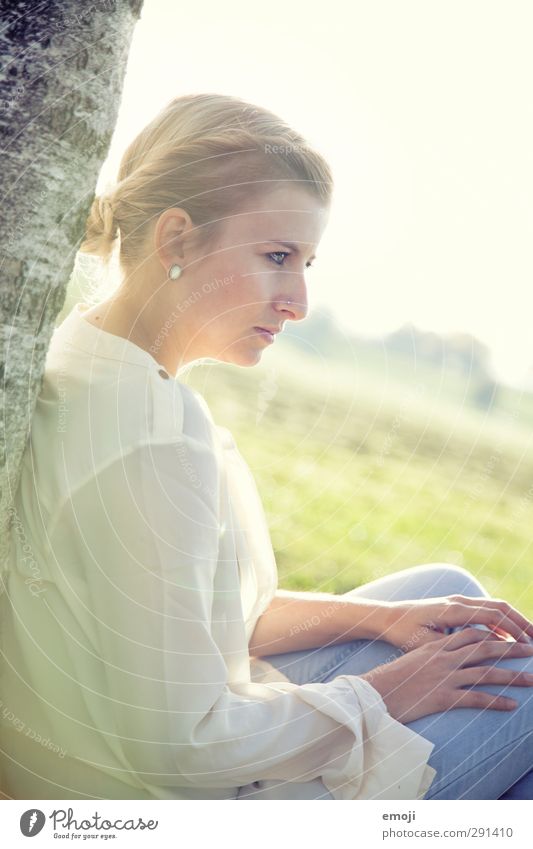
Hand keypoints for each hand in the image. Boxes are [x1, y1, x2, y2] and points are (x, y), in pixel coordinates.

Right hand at [359, 627, 532, 722]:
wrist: (375, 692)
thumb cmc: (392, 678)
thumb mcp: (414, 658)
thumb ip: (433, 654)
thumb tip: (447, 655)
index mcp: (437, 646)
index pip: (472, 633)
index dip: (494, 633)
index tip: (511, 636)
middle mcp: (444, 658)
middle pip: (486, 649)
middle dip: (512, 649)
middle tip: (532, 650)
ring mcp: (445, 676)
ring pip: (487, 673)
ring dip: (513, 676)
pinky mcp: (443, 697)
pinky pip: (476, 698)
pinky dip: (496, 701)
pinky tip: (512, 705)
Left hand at [379, 594, 532, 651]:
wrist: (387, 617)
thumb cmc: (404, 632)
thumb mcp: (427, 643)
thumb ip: (453, 645)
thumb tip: (479, 650)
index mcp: (454, 610)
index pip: (493, 615)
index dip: (514, 629)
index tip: (528, 644)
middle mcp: (458, 602)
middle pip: (499, 607)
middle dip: (521, 622)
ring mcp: (457, 602)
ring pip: (493, 607)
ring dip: (512, 620)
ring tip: (529, 637)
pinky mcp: (455, 606)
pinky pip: (483, 611)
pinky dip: (499, 621)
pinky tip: (507, 637)